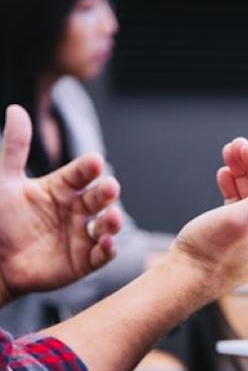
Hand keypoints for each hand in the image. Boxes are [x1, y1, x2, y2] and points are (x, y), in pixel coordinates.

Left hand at [0, 105, 121, 303]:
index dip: (89, 168)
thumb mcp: (4, 182)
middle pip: (99, 198)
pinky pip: (102, 254)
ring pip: (107, 225)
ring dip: (113, 221)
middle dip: (107, 192)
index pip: (82, 173)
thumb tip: (16, 110)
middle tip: (109, 187)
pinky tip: (106, 243)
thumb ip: (15, 148)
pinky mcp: (85, 260)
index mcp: (62, 188)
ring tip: (112, 218)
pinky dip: (108, 249)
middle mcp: (77, 209)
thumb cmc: (0, 221)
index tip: (94, 162)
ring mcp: (83, 235)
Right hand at [171, 138, 247, 294]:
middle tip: (233, 146)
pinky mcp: (241, 238)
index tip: (243, 147)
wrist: (182, 281)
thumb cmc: (209, 255)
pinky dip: (235, 189)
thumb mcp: (242, 219)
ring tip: (227, 156)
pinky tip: (224, 176)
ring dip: (243, 173)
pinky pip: (244, 207)